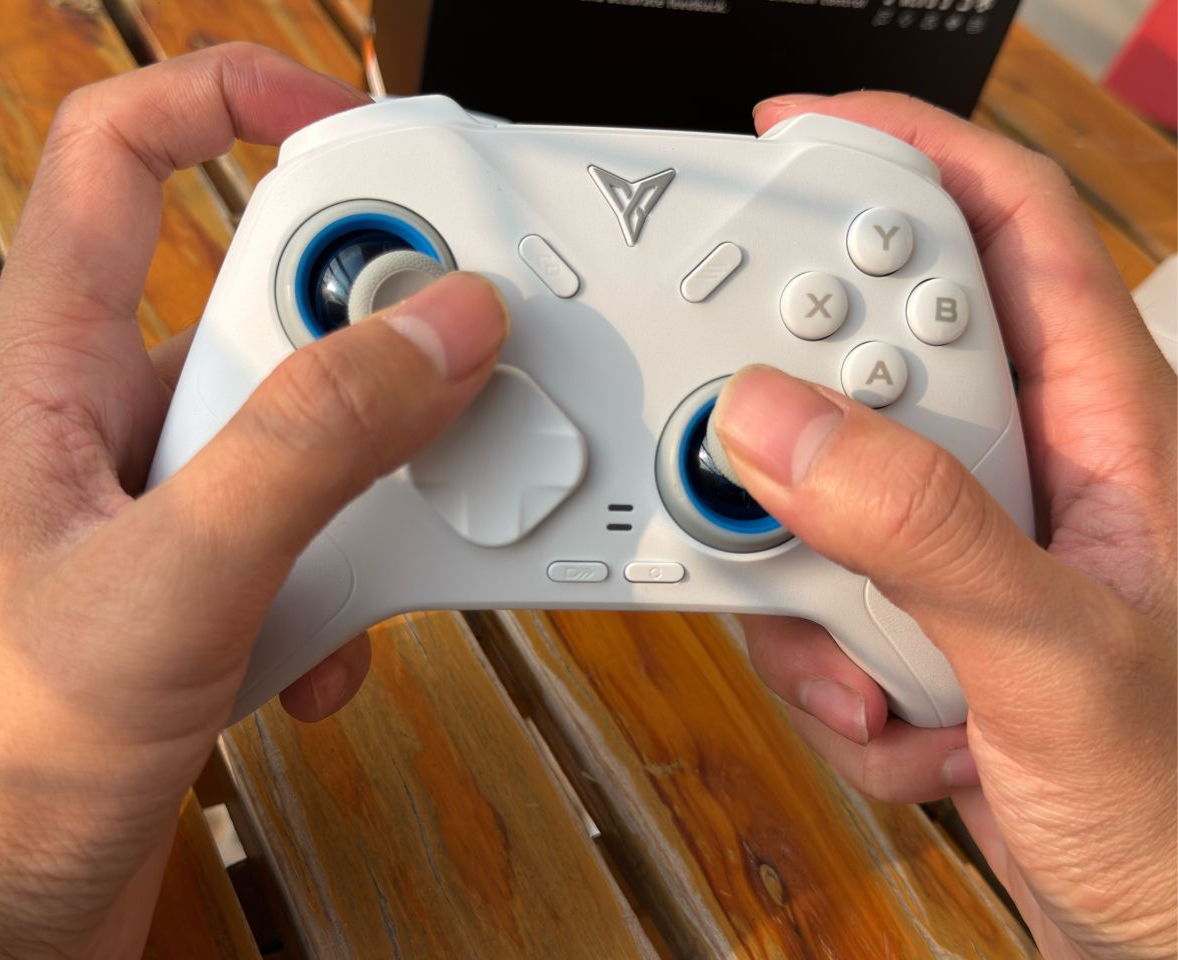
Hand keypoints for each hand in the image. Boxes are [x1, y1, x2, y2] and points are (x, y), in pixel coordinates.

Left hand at [0, 44, 506, 957]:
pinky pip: (307, 545)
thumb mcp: (171, 577)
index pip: (121, 159)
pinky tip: (315, 658)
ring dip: (361, 501)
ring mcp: (159, 516)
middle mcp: (106, 429)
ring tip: (352, 571)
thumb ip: (310, 443)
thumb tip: (430, 336)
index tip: (341, 117)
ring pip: (303, 439)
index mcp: (53, 374)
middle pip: (259, 308)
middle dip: (352, 351)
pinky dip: (342, 595)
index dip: (226, 100)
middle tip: (423, 388)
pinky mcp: (200, 595)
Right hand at [716, 93, 1175, 958]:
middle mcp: (1024, 471)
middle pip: (871, 363)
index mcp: (1102, 426)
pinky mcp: (913, 613)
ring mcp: (959, 546)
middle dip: (800, 423)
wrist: (1162, 932)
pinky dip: (822, 667)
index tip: (794, 140)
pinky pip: (813, 592)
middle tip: (750, 455)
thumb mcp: (1056, 657)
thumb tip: (780, 425)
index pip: (1006, 229)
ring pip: (820, 495)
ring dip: (808, 591)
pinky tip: (904, 728)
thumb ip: (920, 532)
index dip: (905, 156)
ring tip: (879, 674)